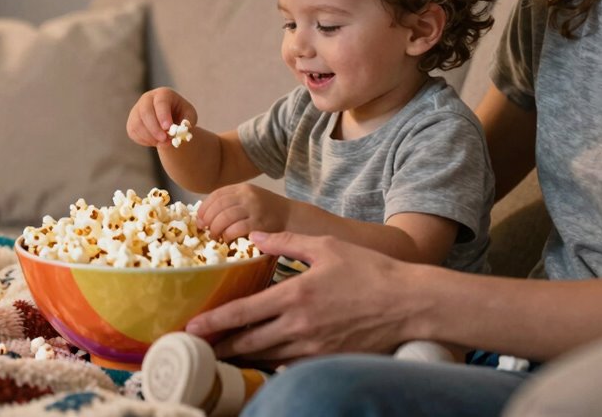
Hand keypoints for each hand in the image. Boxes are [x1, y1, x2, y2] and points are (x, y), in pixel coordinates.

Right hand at [126, 87, 196, 146]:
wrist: (170, 121)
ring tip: (164, 143)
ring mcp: (137, 110)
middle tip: (164, 140)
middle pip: (145, 111)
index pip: (160, 102)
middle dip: (155, 128)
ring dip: (151, 137)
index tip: (167, 127)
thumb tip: (181, 129)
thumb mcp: (189, 115)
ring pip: (138, 124)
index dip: (163, 115)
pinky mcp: (131, 122)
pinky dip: (145, 140)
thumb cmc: (181, 115)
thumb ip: (188, 121)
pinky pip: (134, 132)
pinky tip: (156, 141)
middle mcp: (147, 99)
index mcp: (163, 94)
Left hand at [185, 231, 419, 363]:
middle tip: (201, 346)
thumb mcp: (326, 246)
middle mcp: (299, 326)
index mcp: (295, 296)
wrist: (409, 304)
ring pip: (268, 356)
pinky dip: (274, 363)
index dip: (214, 322)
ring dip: (244, 356)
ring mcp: (314, 348)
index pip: (243, 313)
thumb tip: (256, 236)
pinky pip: (291, 365)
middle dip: (222, 346)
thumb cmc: (370, 271)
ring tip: (226, 353)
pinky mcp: (328, 360)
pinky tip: (265, 359)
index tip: (192, 327)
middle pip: (249, 342)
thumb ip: (287, 241)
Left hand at [198, 184, 291, 241]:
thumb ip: (231, 203)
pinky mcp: (259, 223)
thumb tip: (205, 216)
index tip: (199, 219)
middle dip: (207, 220)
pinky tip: (227, 239)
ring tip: (214, 236)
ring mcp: (254, 208)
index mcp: (242, 188)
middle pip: (218, 206)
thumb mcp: (250, 199)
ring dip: (215, 229)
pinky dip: (228, 235)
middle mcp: (247, 195)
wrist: (292, 217)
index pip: (216, 194)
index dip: (204, 208)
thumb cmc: (268, 211)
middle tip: (205, 230)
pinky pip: (236, 229)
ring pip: (224, 217)